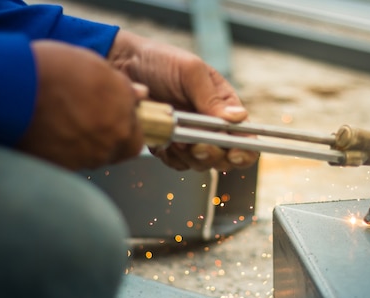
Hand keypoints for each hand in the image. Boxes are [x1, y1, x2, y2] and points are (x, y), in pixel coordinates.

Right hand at [18, 40, 144, 169]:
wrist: (10, 86)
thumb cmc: (52, 69)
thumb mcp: (95, 65)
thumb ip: (122, 86)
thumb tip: (140, 95)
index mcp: (123, 118)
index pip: (136, 136)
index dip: (125, 127)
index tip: (113, 117)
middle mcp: (108, 143)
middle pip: (117, 151)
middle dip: (109, 140)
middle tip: (89, 121)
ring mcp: (83, 158)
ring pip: (92, 157)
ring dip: (84, 145)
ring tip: (62, 121)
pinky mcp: (59, 168)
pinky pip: (68, 162)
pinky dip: (62, 151)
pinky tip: (48, 132)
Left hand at [108, 30, 258, 171]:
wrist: (123, 65)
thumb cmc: (161, 61)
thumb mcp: (190, 72)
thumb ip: (212, 98)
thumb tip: (239, 118)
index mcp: (224, 106)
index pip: (246, 136)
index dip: (246, 150)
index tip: (234, 153)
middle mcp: (211, 125)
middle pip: (225, 157)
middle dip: (213, 155)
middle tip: (197, 146)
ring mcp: (190, 138)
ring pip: (201, 164)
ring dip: (190, 156)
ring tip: (175, 137)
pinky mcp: (170, 146)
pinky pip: (177, 164)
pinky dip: (171, 158)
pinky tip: (164, 141)